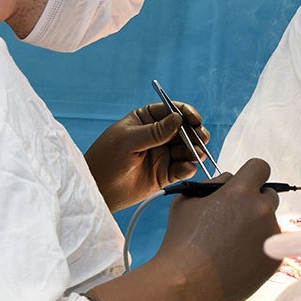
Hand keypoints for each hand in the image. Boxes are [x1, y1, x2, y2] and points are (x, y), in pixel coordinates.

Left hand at [85, 102, 207, 210]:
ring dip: (195, 150)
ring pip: (186, 149)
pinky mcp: (165, 173)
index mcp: (147, 120)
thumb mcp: (128, 141)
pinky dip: (188, 167)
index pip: (172, 111)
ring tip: (198, 154)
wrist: (98, 189)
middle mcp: (158, 135)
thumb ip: (154, 132)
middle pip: (184, 130)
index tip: (195, 120)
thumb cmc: (106, 159)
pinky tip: (188, 168)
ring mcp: (163, 154)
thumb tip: (178, 118)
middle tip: (202, 138)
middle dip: (195, 133)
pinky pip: (182, 168)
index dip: (186, 114)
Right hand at [87, 158, 280, 300]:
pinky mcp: (274, 260)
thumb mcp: (187, 201)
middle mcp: (262, 210)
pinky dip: (258, 248)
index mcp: (241, 192)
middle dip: (254, 201)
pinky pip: (271, 245)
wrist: (187, 285)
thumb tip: (229, 181)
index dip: (251, 174)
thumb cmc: (182, 242)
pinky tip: (237, 258)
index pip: (260, 167)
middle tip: (234, 217)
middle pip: (269, 194)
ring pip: (269, 222)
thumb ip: (213, 185)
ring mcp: (271, 236)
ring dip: (256, 226)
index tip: (245, 184)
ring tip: (231, 243)